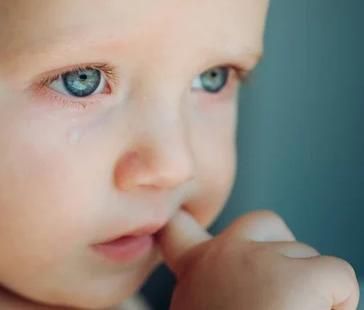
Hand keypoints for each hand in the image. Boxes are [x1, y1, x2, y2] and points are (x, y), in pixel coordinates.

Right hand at [158, 210, 358, 309]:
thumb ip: (207, 288)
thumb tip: (232, 284)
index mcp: (194, 272)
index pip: (178, 225)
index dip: (189, 219)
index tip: (187, 221)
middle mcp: (223, 255)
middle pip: (265, 223)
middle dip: (282, 251)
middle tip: (278, 301)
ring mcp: (261, 260)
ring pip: (308, 254)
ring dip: (311, 285)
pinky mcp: (301, 278)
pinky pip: (340, 277)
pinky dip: (341, 304)